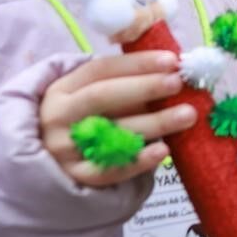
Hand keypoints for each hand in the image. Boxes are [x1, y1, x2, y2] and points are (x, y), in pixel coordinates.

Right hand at [38, 51, 195, 187]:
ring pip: (111, 133)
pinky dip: (137, 161)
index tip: (171, 60)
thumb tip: (171, 70)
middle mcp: (59, 116)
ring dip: (153, 123)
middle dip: (143, 87)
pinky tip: (163, 151)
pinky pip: (108, 170)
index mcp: (62, 89)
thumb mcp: (89, 95)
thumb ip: (122, 83)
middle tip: (177, 82)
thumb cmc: (85, 120)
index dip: (136, 63)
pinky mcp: (76, 176)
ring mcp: (64, 148)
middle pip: (102, 97)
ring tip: (188, 114)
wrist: (49, 163)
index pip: (100, 70)